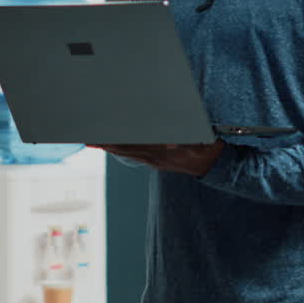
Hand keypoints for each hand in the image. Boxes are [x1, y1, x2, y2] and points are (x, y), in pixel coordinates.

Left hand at [91, 140, 225, 176]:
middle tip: (88, 138)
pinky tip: (114, 146)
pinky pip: (135, 155)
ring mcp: (155, 160)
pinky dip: (121, 150)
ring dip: (110, 147)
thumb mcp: (201, 142)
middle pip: (125, 149)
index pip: (133, 145)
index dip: (115, 141)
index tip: (100, 137)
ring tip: (94, 141)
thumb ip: (187, 142)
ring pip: (127, 152)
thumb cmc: (208, 146)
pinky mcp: (157, 161)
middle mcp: (155, 157)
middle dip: (106, 143)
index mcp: (162, 152)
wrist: (215, 164)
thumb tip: (172, 143)